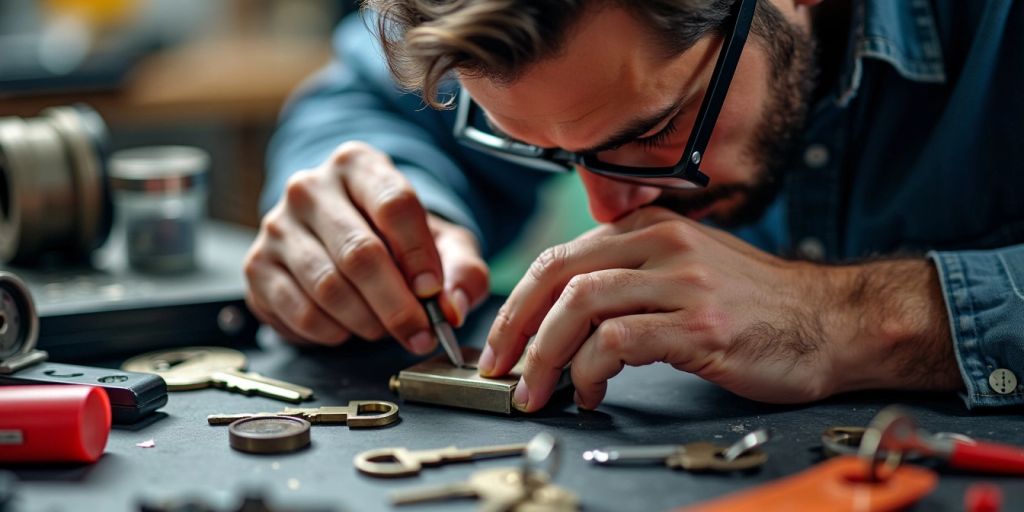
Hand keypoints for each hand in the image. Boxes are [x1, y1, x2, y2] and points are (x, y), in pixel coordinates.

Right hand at [244, 142, 488, 350]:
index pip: (394, 205)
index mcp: (359, 165)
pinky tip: (350, 328)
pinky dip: (334, 333)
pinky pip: (301, 313)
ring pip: (329, 288)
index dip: (419, 256)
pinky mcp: (258, 267)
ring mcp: (278, 226)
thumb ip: (463, 270)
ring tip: (387, 329)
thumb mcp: (443, 244)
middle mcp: (310, 188)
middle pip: (360, 252)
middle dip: (397, 304)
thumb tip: (454, 306)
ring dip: (368, 322)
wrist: (343, 242)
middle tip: (419, 334)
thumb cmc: (398, 241)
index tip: (435, 294)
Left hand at [480, 207, 958, 411]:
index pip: (561, 257)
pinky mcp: (699, 324)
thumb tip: (568, 306)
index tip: (502, 339)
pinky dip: (590, 369)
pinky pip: (618, 340)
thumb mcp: (691, 265)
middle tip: (499, 366)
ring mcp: (682, 282)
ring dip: (545, 354)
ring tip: (537, 389)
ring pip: (580, 305)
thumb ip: (634, 270)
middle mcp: (663, 244)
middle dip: (516, 325)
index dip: (519, 300)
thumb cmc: (758, 305)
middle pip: (559, 275)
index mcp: (652, 228)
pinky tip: (591, 390)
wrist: (833, 323)